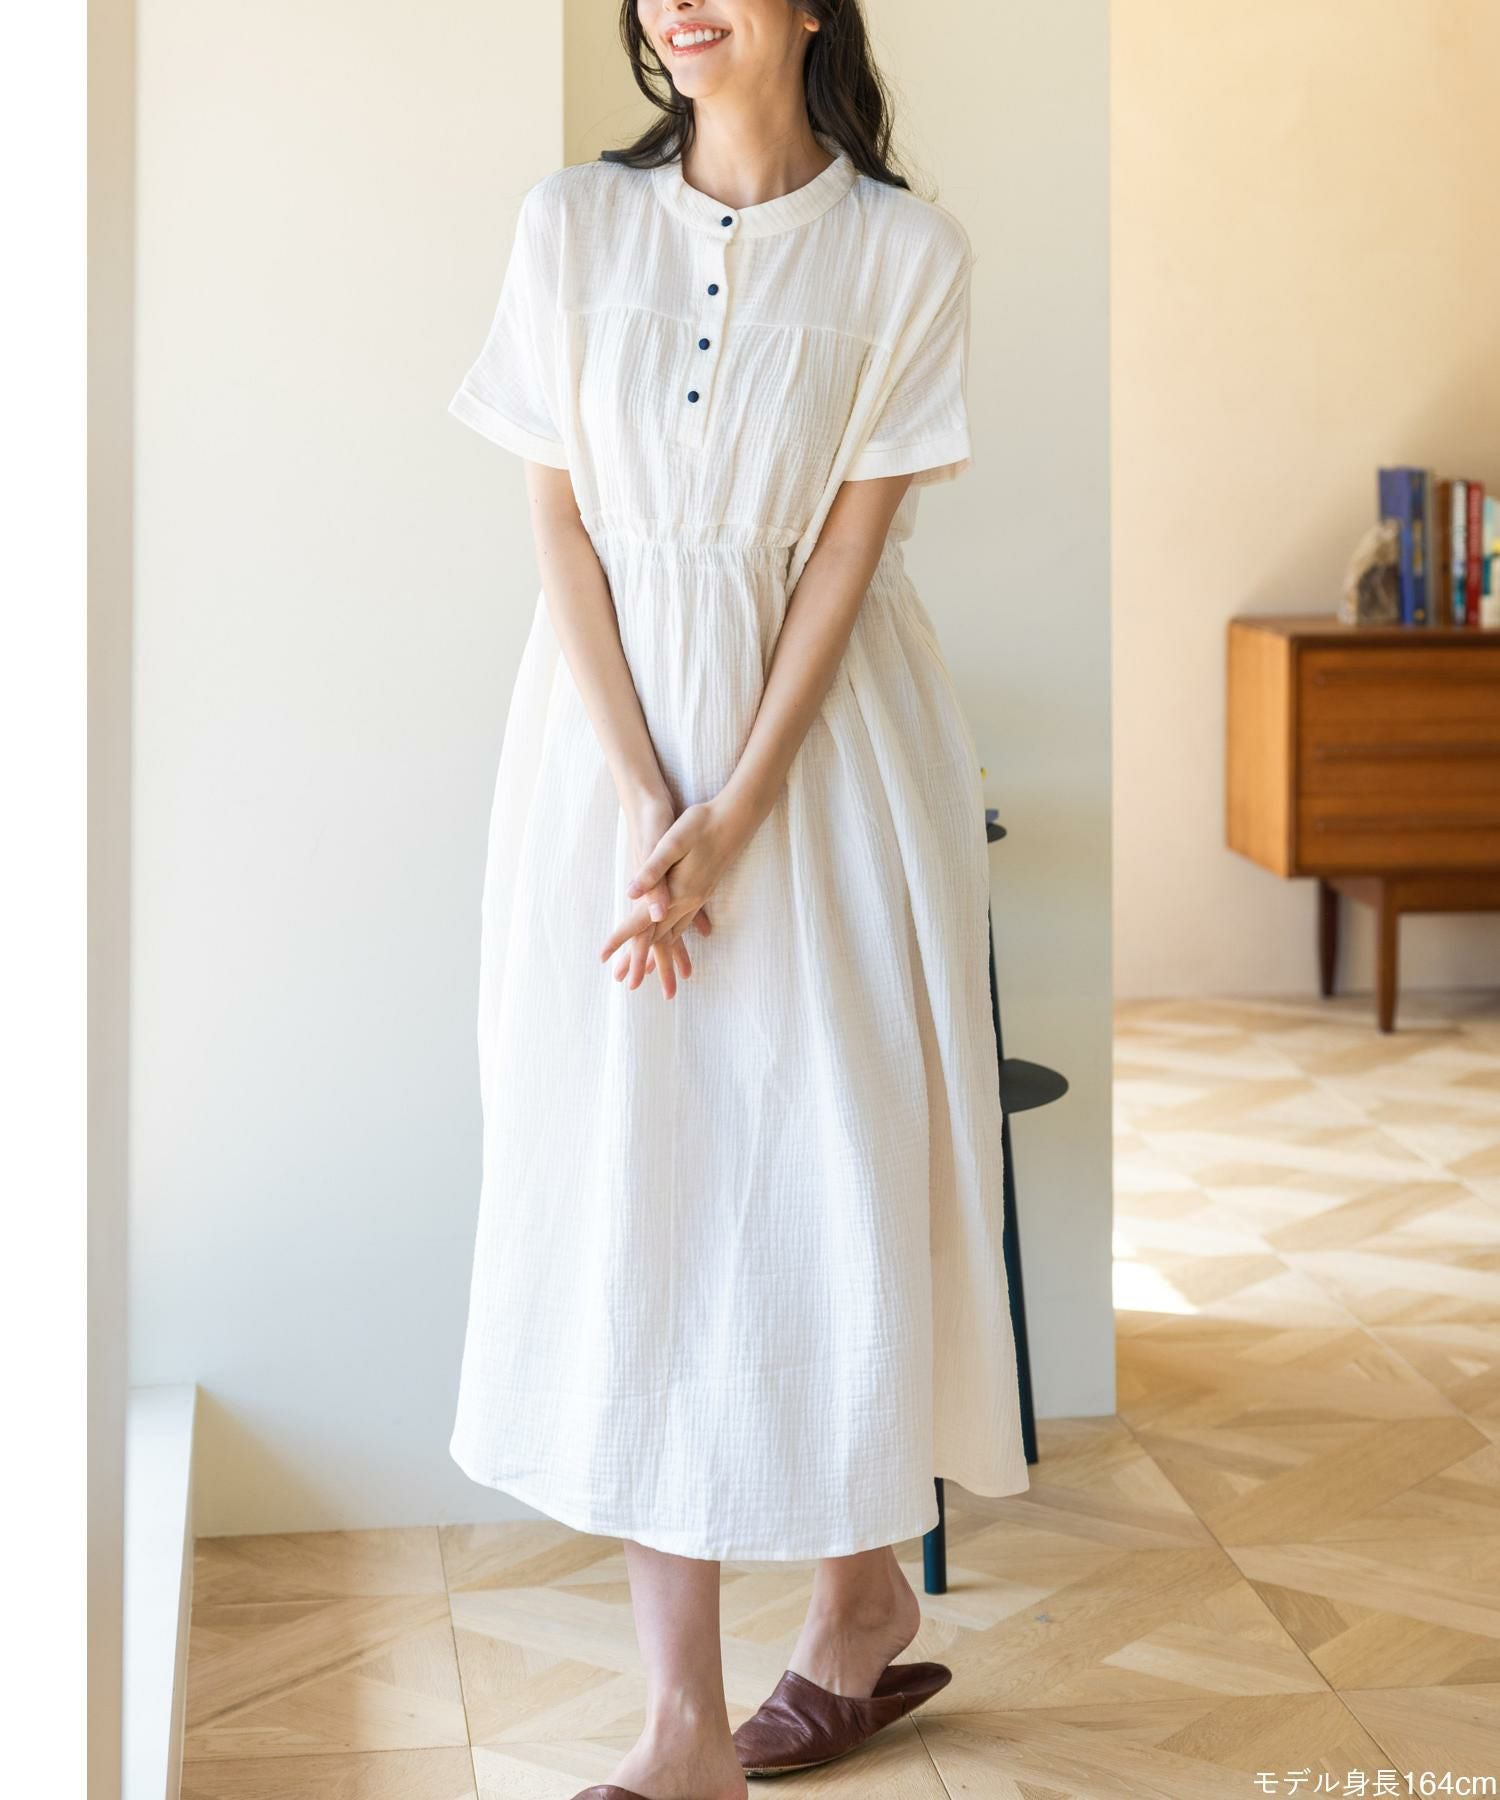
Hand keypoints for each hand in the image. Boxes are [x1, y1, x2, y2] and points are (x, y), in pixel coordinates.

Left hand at [602, 797, 746, 993]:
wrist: (735, 817)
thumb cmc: (701, 823)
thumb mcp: (672, 841)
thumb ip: (652, 869)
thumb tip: (631, 893)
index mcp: (677, 891)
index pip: (640, 921)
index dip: (619, 938)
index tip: (602, 956)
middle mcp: (687, 900)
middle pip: (658, 937)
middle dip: (640, 960)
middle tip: (625, 983)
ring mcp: (696, 898)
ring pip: (673, 934)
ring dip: (661, 955)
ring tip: (650, 974)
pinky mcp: (702, 891)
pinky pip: (685, 924)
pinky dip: (676, 938)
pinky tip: (676, 941)